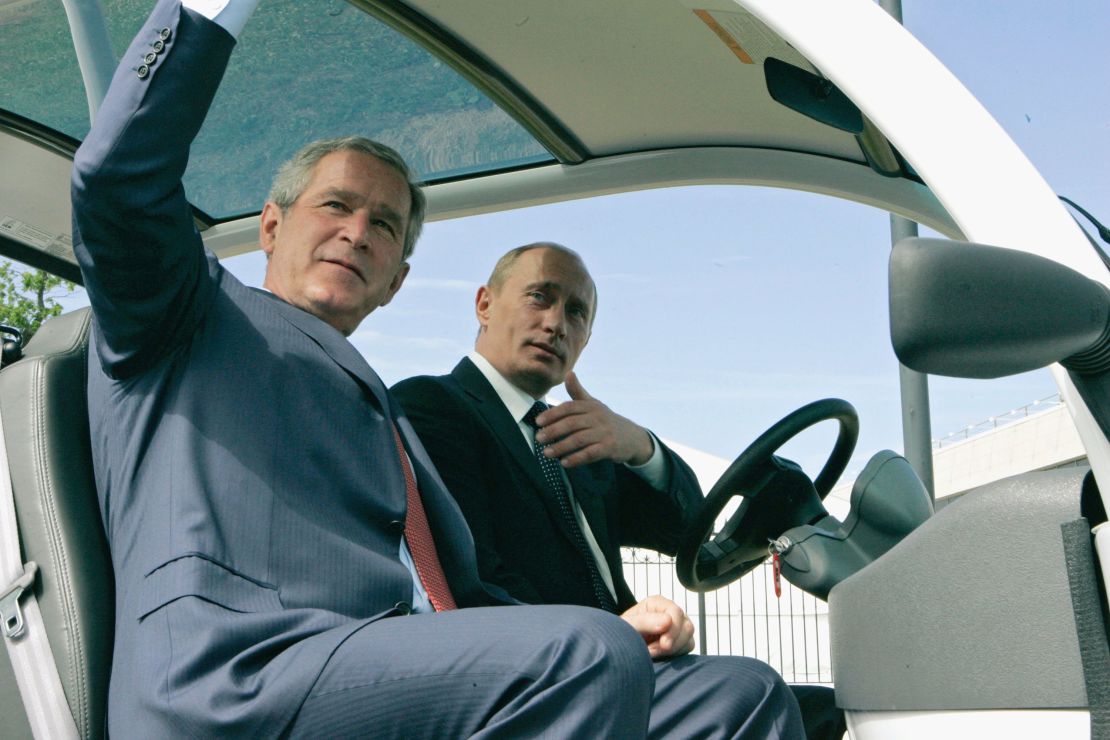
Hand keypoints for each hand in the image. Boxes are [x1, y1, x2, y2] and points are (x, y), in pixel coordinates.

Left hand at [534, 372, 654, 468]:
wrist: (632, 437)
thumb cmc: (606, 420)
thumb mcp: (593, 404)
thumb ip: (578, 392)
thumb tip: (568, 373)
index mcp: (591, 406)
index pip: (569, 408)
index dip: (552, 414)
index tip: (538, 422)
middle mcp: (598, 417)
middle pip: (572, 423)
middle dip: (553, 431)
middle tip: (539, 439)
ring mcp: (604, 433)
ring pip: (579, 439)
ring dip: (561, 447)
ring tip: (546, 453)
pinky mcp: (609, 448)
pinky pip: (590, 454)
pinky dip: (576, 458)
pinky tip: (564, 462)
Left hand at [620, 595, 695, 658]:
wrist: (620, 648)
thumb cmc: (621, 633)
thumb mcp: (628, 626)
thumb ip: (645, 621)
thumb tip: (667, 621)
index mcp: (657, 603)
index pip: (676, 612)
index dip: (673, 629)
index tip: (664, 644)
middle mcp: (670, 613)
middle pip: (686, 627)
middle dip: (672, 643)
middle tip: (653, 651)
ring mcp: (676, 628)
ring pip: (688, 639)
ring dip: (672, 650)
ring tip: (651, 653)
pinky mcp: (679, 642)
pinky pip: (686, 649)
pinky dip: (675, 655)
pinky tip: (659, 656)